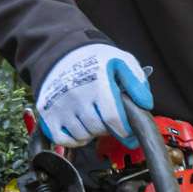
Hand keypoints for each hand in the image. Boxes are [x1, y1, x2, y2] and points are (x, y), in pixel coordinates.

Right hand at [34, 43, 152, 147]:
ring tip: (93, 117)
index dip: (125, 130)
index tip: (128, 130)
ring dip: (91, 132)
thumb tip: (145, 104)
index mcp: (98, 82)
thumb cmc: (94, 59)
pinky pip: (63, 140)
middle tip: (108, 117)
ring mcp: (60, 105)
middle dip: (108, 127)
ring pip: (82, 136)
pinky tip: (80, 126)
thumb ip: (137, 82)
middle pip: (98, 128)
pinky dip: (74, 138)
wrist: (62, 51)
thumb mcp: (121, 61)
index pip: (114, 118)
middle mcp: (77, 95)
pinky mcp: (47, 113)